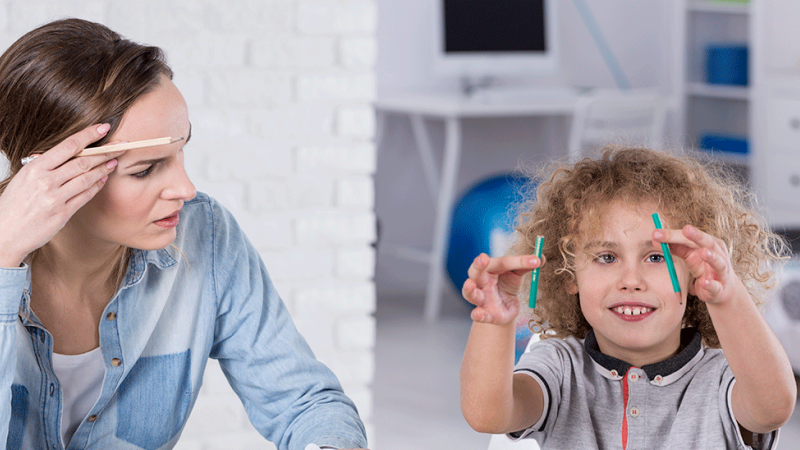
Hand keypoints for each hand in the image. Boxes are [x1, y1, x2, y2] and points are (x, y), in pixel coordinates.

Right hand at [0, 123, 122, 266]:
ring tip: (114, 161)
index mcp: (35, 168)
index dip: (88, 135)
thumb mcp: (23, 179)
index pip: (68, 146)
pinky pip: (85, 196)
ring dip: (103, 168)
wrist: (4, 233)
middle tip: (120, 145)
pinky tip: (103, 179)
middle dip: (105, 152)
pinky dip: (96, 186)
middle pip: (82, 161)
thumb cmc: (12, 206)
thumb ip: (43, 166)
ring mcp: (55, 198)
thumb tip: (62, 154)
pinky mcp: (63, 214)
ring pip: (87, 178)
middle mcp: (46, 181)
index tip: (103, 128)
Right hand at [461, 253, 542, 324]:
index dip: (519, 261)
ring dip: (469, 289)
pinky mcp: (484, 314)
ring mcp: (481, 298)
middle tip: (483, 258)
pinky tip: (478, 313)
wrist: (504, 307)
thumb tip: (540, 257)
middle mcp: (481, 281)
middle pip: (476, 272)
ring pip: (470, 293)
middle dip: (478, 265)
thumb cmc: (508, 284)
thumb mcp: (517, 274)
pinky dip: (477, 314)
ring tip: (470, 285)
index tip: (536, 260)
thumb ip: (527, 266)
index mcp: (491, 267)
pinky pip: (478, 315)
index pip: (503, 262)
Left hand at [653, 225, 744, 305]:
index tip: (656, 233)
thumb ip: (674, 247)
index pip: (689, 237)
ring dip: (712, 257)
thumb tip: (655, 239)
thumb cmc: (702, 266)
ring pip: (718, 263)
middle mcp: (717, 254)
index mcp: (708, 243)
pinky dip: (710, 283)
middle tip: (686, 229)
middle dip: (697, 236)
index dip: (673, 234)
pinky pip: (715, 286)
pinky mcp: (719, 288)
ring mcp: (720, 271)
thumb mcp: (688, 255)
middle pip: (708, 243)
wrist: (720, 289)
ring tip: (704, 253)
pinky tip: (703, 281)